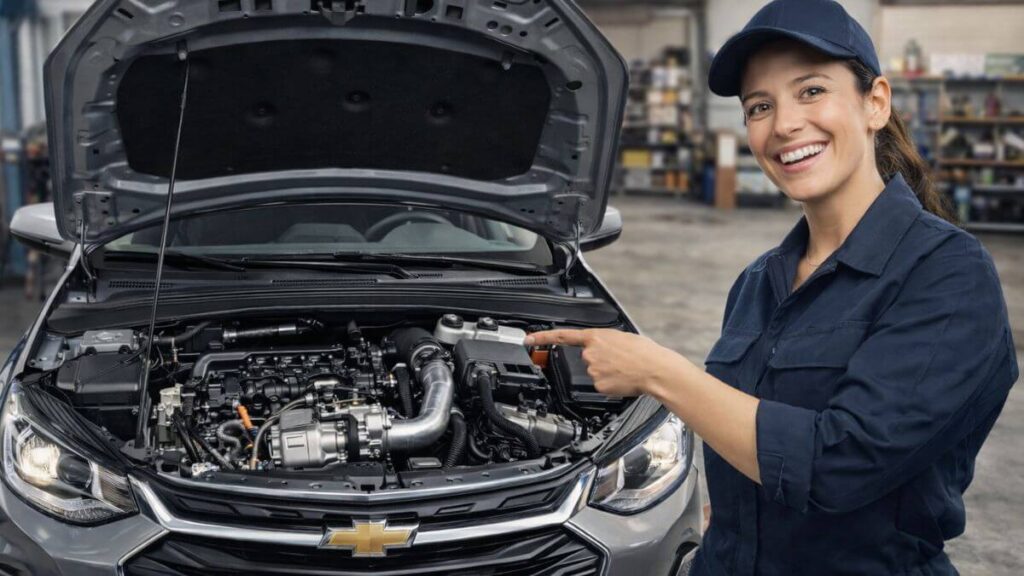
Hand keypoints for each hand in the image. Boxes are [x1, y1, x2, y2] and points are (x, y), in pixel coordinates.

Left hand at [524, 329, 690, 396]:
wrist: (656, 370)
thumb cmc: (645, 353)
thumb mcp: (623, 336)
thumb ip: (606, 340)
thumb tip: (604, 346)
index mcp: (596, 336)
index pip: (562, 336)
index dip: (542, 338)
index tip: (528, 339)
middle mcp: (590, 353)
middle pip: (587, 357)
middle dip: (600, 359)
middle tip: (619, 359)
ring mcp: (593, 370)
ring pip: (594, 371)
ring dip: (607, 371)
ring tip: (624, 368)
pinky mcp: (598, 385)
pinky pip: (600, 384)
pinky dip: (610, 383)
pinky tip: (622, 379)